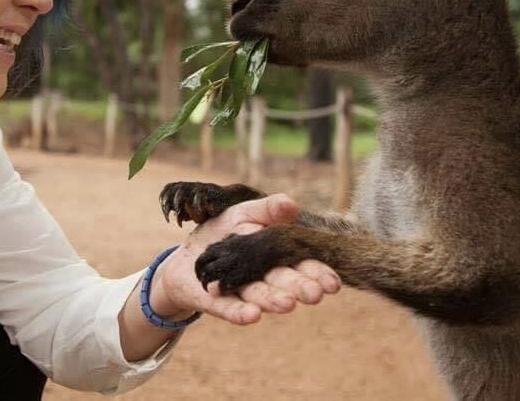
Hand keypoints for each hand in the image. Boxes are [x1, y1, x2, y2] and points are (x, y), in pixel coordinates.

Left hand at [148, 193, 340, 325]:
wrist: (187, 256)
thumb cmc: (223, 233)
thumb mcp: (243, 213)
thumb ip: (267, 210)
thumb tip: (292, 203)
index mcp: (275, 257)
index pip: (300, 265)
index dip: (316, 274)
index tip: (332, 283)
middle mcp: (263, 278)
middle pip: (283, 283)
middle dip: (299, 288)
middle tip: (316, 294)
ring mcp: (242, 292)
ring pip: (260, 297)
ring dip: (273, 300)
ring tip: (288, 304)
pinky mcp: (218, 302)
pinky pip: (230, 309)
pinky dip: (240, 312)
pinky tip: (252, 315)